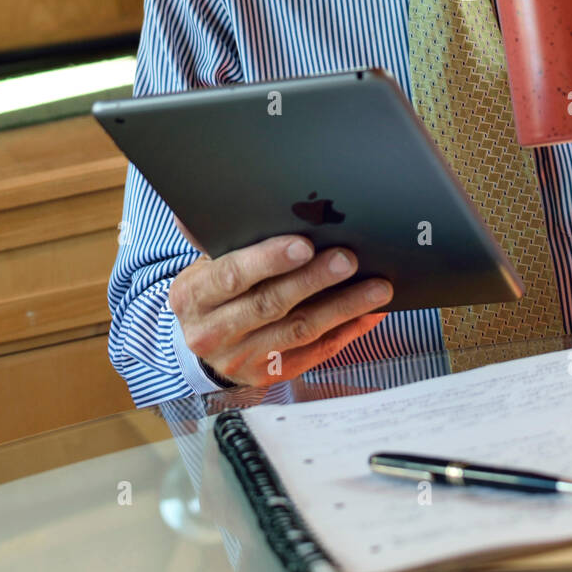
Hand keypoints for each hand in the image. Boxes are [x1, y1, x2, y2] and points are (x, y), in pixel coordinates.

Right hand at [167, 216, 393, 387]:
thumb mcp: (204, 264)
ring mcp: (243, 358)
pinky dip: (347, 331)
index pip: (233, 275)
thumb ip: (222, 238)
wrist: (201, 343)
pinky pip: (316, 352)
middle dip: (314, 281)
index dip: (269, 260)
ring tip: (377, 288)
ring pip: (299, 331)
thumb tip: (230, 197)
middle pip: (271, 305)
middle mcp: (214, 332)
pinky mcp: (271, 374)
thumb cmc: (213, 290)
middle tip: (349, 260)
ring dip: (342, 308)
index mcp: (195, 296)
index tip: (305, 244)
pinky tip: (370, 313)